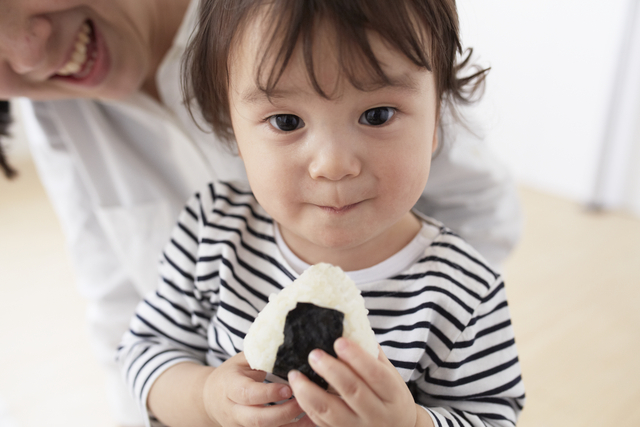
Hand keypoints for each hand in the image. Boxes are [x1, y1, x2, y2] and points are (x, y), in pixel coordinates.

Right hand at [203, 352, 305, 426]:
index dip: (269, 394)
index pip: (248, 394)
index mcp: (230, 387)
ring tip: (313, 414)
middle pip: (258, 419)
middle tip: (304, 401)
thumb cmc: (231, 375)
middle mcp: (234, 411)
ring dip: (292, 424)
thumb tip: (286, 347)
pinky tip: (309, 422)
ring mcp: (241, 426)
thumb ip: (260, 356)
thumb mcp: (241, 361)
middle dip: (284, 412)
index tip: (289, 389)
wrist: (210, 400)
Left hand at [288, 338, 426, 426]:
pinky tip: (297, 390)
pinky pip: (321, 422)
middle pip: (353, 391)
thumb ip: (371, 354)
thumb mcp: (390, 374)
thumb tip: (349, 324)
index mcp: (393, 394)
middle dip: (331, 371)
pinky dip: (306, 406)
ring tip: (295, 374)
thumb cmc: (390, 395)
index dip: (357, 357)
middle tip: (313, 353)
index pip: (376, 374)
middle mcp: (377, 414)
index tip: (339, 341)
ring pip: (331, 411)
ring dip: (309, 392)